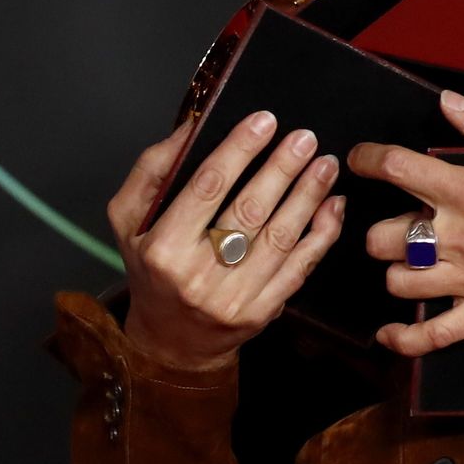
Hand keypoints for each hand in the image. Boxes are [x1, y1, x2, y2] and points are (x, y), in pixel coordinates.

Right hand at [108, 111, 345, 370]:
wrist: (171, 342)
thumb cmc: (152, 269)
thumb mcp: (130, 219)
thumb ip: (153, 170)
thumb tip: (190, 127)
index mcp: (162, 248)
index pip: (206, 188)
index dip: (238, 150)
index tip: (264, 120)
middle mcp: (196, 276)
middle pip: (248, 211)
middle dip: (281, 168)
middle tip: (304, 137)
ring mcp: (233, 297)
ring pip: (280, 238)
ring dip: (308, 196)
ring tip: (325, 164)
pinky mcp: (262, 311)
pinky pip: (300, 267)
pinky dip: (322, 234)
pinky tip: (333, 205)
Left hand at [352, 90, 463, 356]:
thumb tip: (448, 103)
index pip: (397, 169)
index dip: (368, 159)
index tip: (361, 158)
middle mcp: (463, 237)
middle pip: (384, 238)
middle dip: (380, 227)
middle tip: (396, 219)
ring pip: (400, 284)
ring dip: (395, 271)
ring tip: (407, 260)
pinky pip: (435, 336)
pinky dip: (405, 339)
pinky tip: (389, 332)